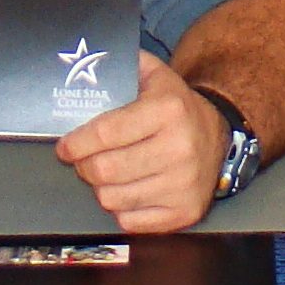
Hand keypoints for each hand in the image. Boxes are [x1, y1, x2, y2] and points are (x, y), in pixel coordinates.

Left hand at [57, 56, 224, 233]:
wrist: (219, 137)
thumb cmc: (176, 108)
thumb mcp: (155, 76)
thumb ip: (123, 65)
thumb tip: (86, 62)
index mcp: (167, 111)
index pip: (105, 133)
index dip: (76, 143)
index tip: (65, 147)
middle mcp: (179, 149)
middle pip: (104, 170)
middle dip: (83, 167)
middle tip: (83, 161)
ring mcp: (183, 185)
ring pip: (113, 199)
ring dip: (101, 188)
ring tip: (107, 175)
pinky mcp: (185, 213)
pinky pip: (130, 222)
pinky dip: (121, 209)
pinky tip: (128, 191)